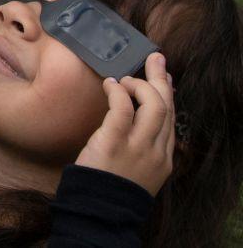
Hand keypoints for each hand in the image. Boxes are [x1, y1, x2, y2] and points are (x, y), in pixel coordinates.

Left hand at [74, 53, 175, 195]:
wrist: (100, 213)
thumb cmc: (110, 190)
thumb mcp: (137, 172)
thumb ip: (142, 150)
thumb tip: (135, 121)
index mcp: (164, 159)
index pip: (171, 119)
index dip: (168, 95)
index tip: (163, 78)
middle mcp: (156, 151)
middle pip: (166, 107)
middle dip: (161, 79)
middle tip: (155, 58)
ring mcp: (137, 147)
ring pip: (152, 104)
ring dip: (139, 84)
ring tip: (123, 78)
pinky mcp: (114, 143)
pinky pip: (122, 109)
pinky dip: (118, 93)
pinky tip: (110, 85)